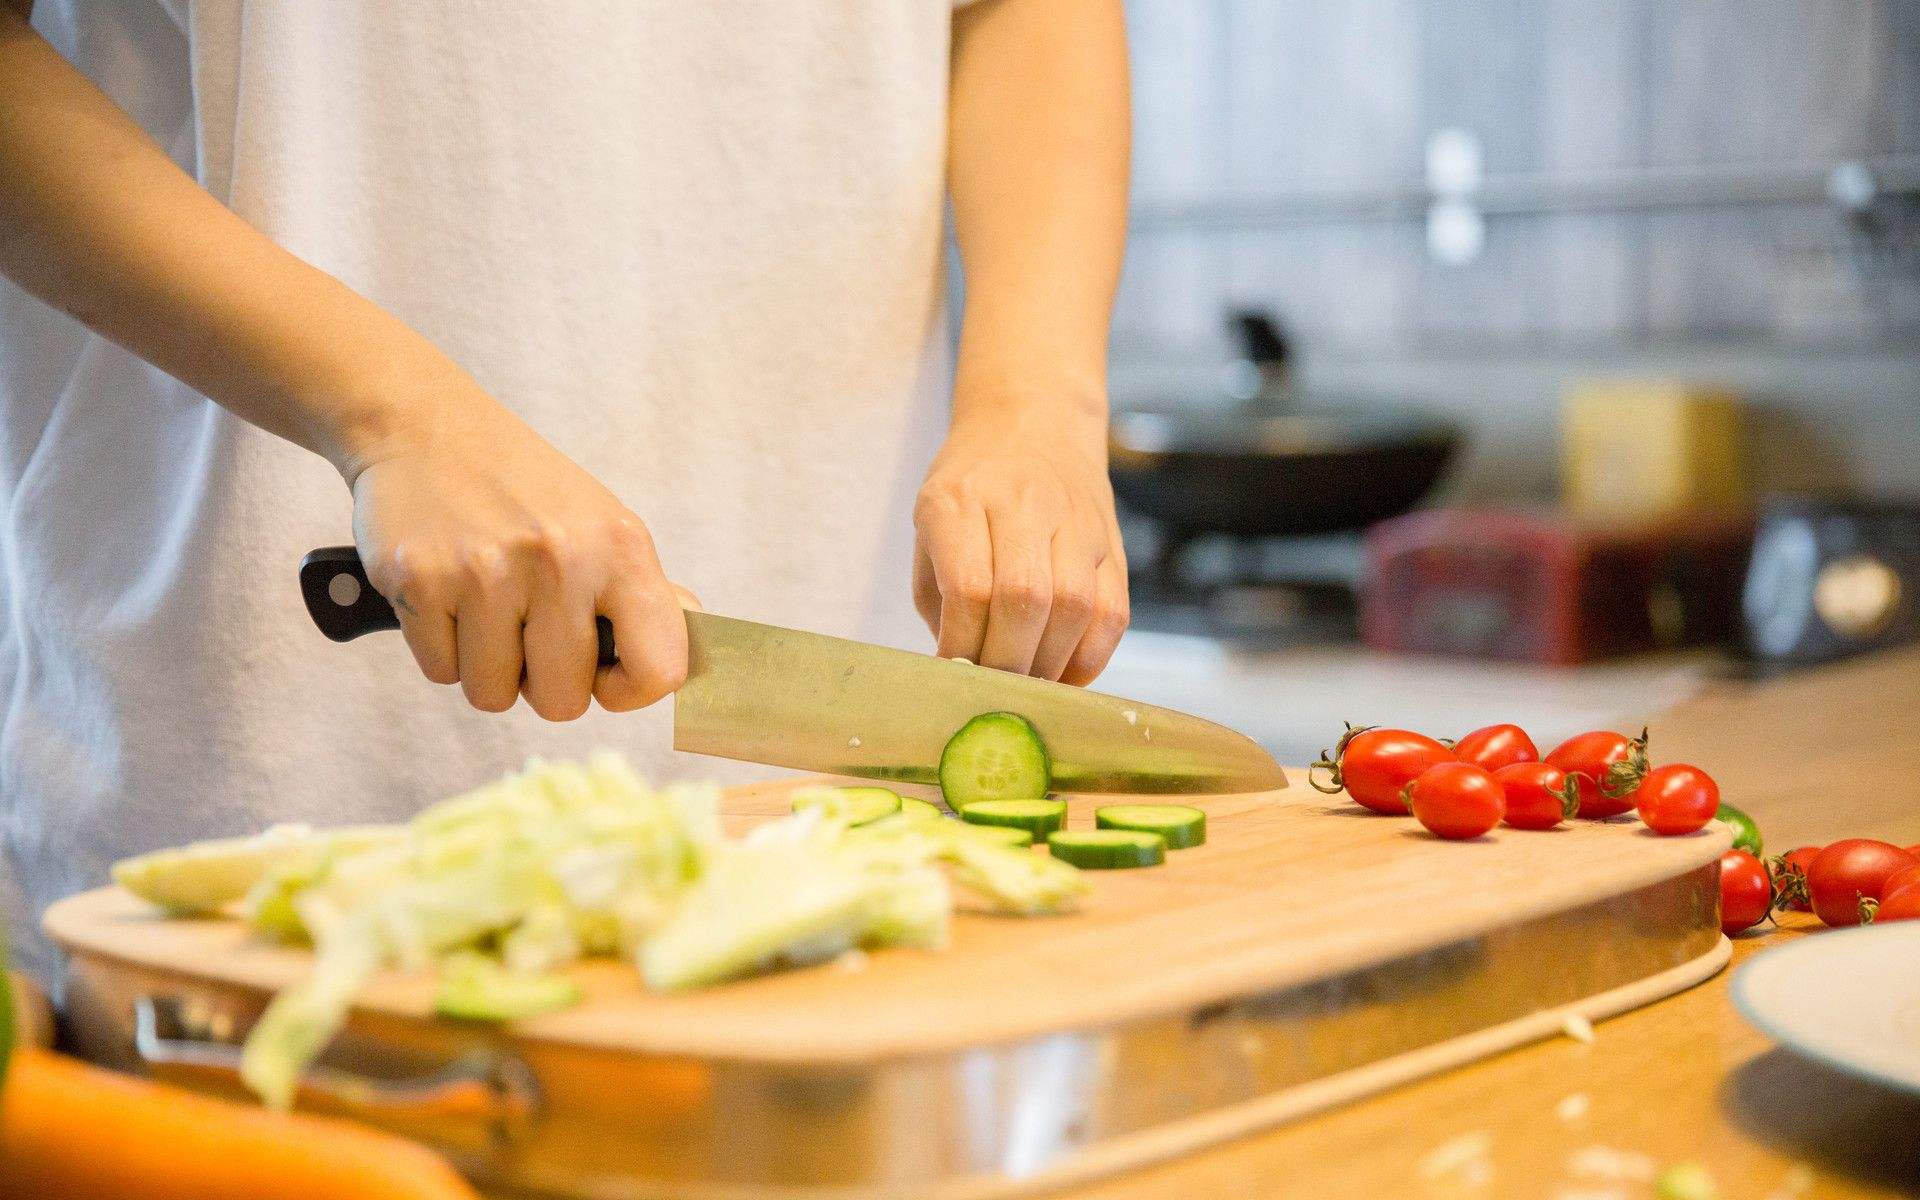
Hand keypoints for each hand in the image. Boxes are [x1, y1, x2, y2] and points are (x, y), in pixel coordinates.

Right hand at [348, 370, 694, 719]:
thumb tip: (697, 651)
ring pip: (493, 695)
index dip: (630, 691)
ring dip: (489, 667)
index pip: (659, 671)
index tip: (604, 674)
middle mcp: (560, 558)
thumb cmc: (529, 491)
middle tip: (530, 629)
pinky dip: (443, 648)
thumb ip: (647, 594)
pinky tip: (449, 594)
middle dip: (543, 682)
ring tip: (488, 607)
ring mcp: (485, 570)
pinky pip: (441, 671)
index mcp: (621, 547)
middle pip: (562, 703)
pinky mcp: (416, 579)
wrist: (432, 427)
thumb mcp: (605, 525)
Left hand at [912, 407, 1128, 683]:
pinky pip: (1113, 613)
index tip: (953, 674)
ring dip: (1049, 665)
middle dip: (1007, 662)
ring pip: (1075, 608)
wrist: (1033, 425)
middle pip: (1026, 600)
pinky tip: (1063, 672)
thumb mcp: (929, 528)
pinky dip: (1090, 658)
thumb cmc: (970, 489)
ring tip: (1026, 686)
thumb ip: (940, 600)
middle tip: (992, 691)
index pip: (971, 588)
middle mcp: (1024, 503)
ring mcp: (1077, 521)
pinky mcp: (1112, 543)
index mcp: (961, 499)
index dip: (963, 645)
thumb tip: (960, 673)